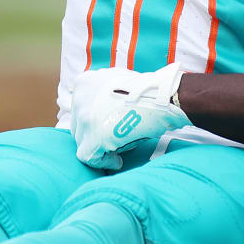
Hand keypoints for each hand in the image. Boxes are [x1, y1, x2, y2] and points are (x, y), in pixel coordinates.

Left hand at [70, 64, 189, 170]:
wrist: (164, 97)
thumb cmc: (148, 91)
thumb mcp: (119, 82)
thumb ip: (104, 94)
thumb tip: (102, 112)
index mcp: (85, 83)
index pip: (81, 109)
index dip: (95, 121)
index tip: (108, 127)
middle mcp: (79, 98)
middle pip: (79, 126)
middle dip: (95, 135)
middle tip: (114, 139)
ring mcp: (85, 118)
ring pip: (83, 142)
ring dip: (101, 147)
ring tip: (119, 149)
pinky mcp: (94, 137)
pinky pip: (90, 157)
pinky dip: (103, 161)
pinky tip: (117, 161)